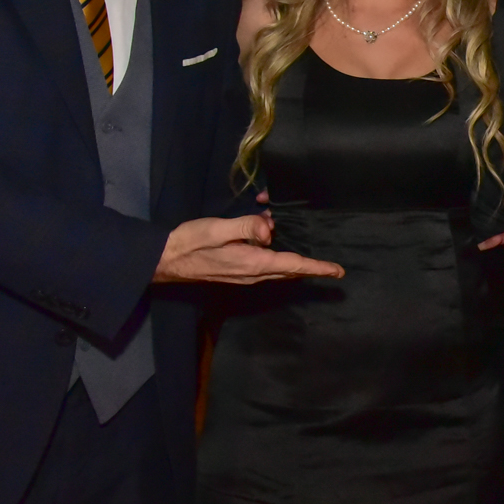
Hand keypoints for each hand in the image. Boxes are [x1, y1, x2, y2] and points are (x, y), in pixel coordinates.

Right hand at [153, 216, 343, 284]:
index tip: (337, 271)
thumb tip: (270, 230)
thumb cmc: (191, 241)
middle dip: (311, 267)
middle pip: (290, 270)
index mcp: (253, 263)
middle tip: (332, 268)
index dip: (316, 267)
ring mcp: (246, 275)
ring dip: (293, 260)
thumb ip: (245, 227)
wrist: (166, 259)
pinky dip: (277, 255)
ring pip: (279, 268)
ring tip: (307, 252)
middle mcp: (253, 273)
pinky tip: (273, 240)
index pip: (292, 264)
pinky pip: (267, 265)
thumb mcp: (218, 229)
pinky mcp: (239, 271)